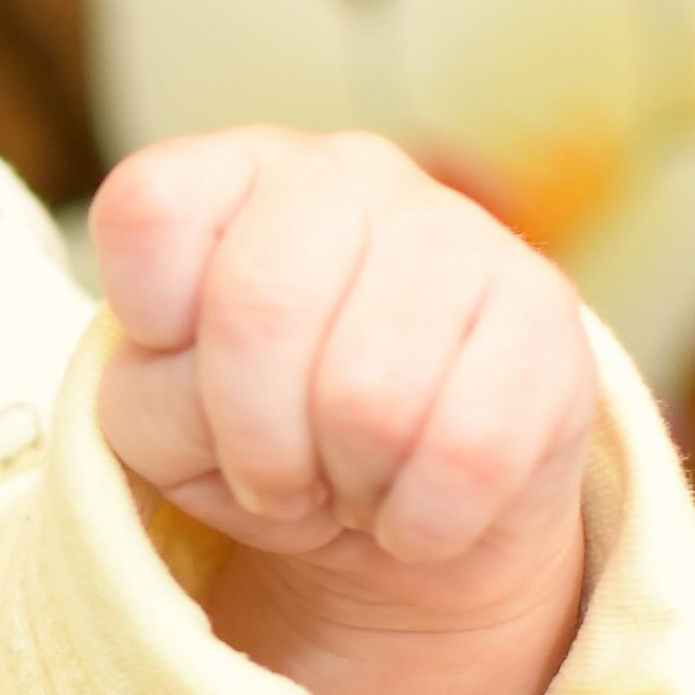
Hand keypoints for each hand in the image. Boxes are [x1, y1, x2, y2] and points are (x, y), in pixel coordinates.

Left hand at [88, 128, 596, 694]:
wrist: (405, 507)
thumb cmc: (270, 439)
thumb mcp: (171, 426)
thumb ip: (154, 397)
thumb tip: (222, 400)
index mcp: (232, 176)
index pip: (148, 210)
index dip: (149, 331)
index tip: (183, 378)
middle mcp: (342, 174)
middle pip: (256, 309)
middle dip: (254, 441)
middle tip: (277, 479)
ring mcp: (456, 229)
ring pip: (368, 399)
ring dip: (347, 487)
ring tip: (354, 480)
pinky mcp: (546, 313)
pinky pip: (469, 453)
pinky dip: (424, 520)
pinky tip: (418, 502)